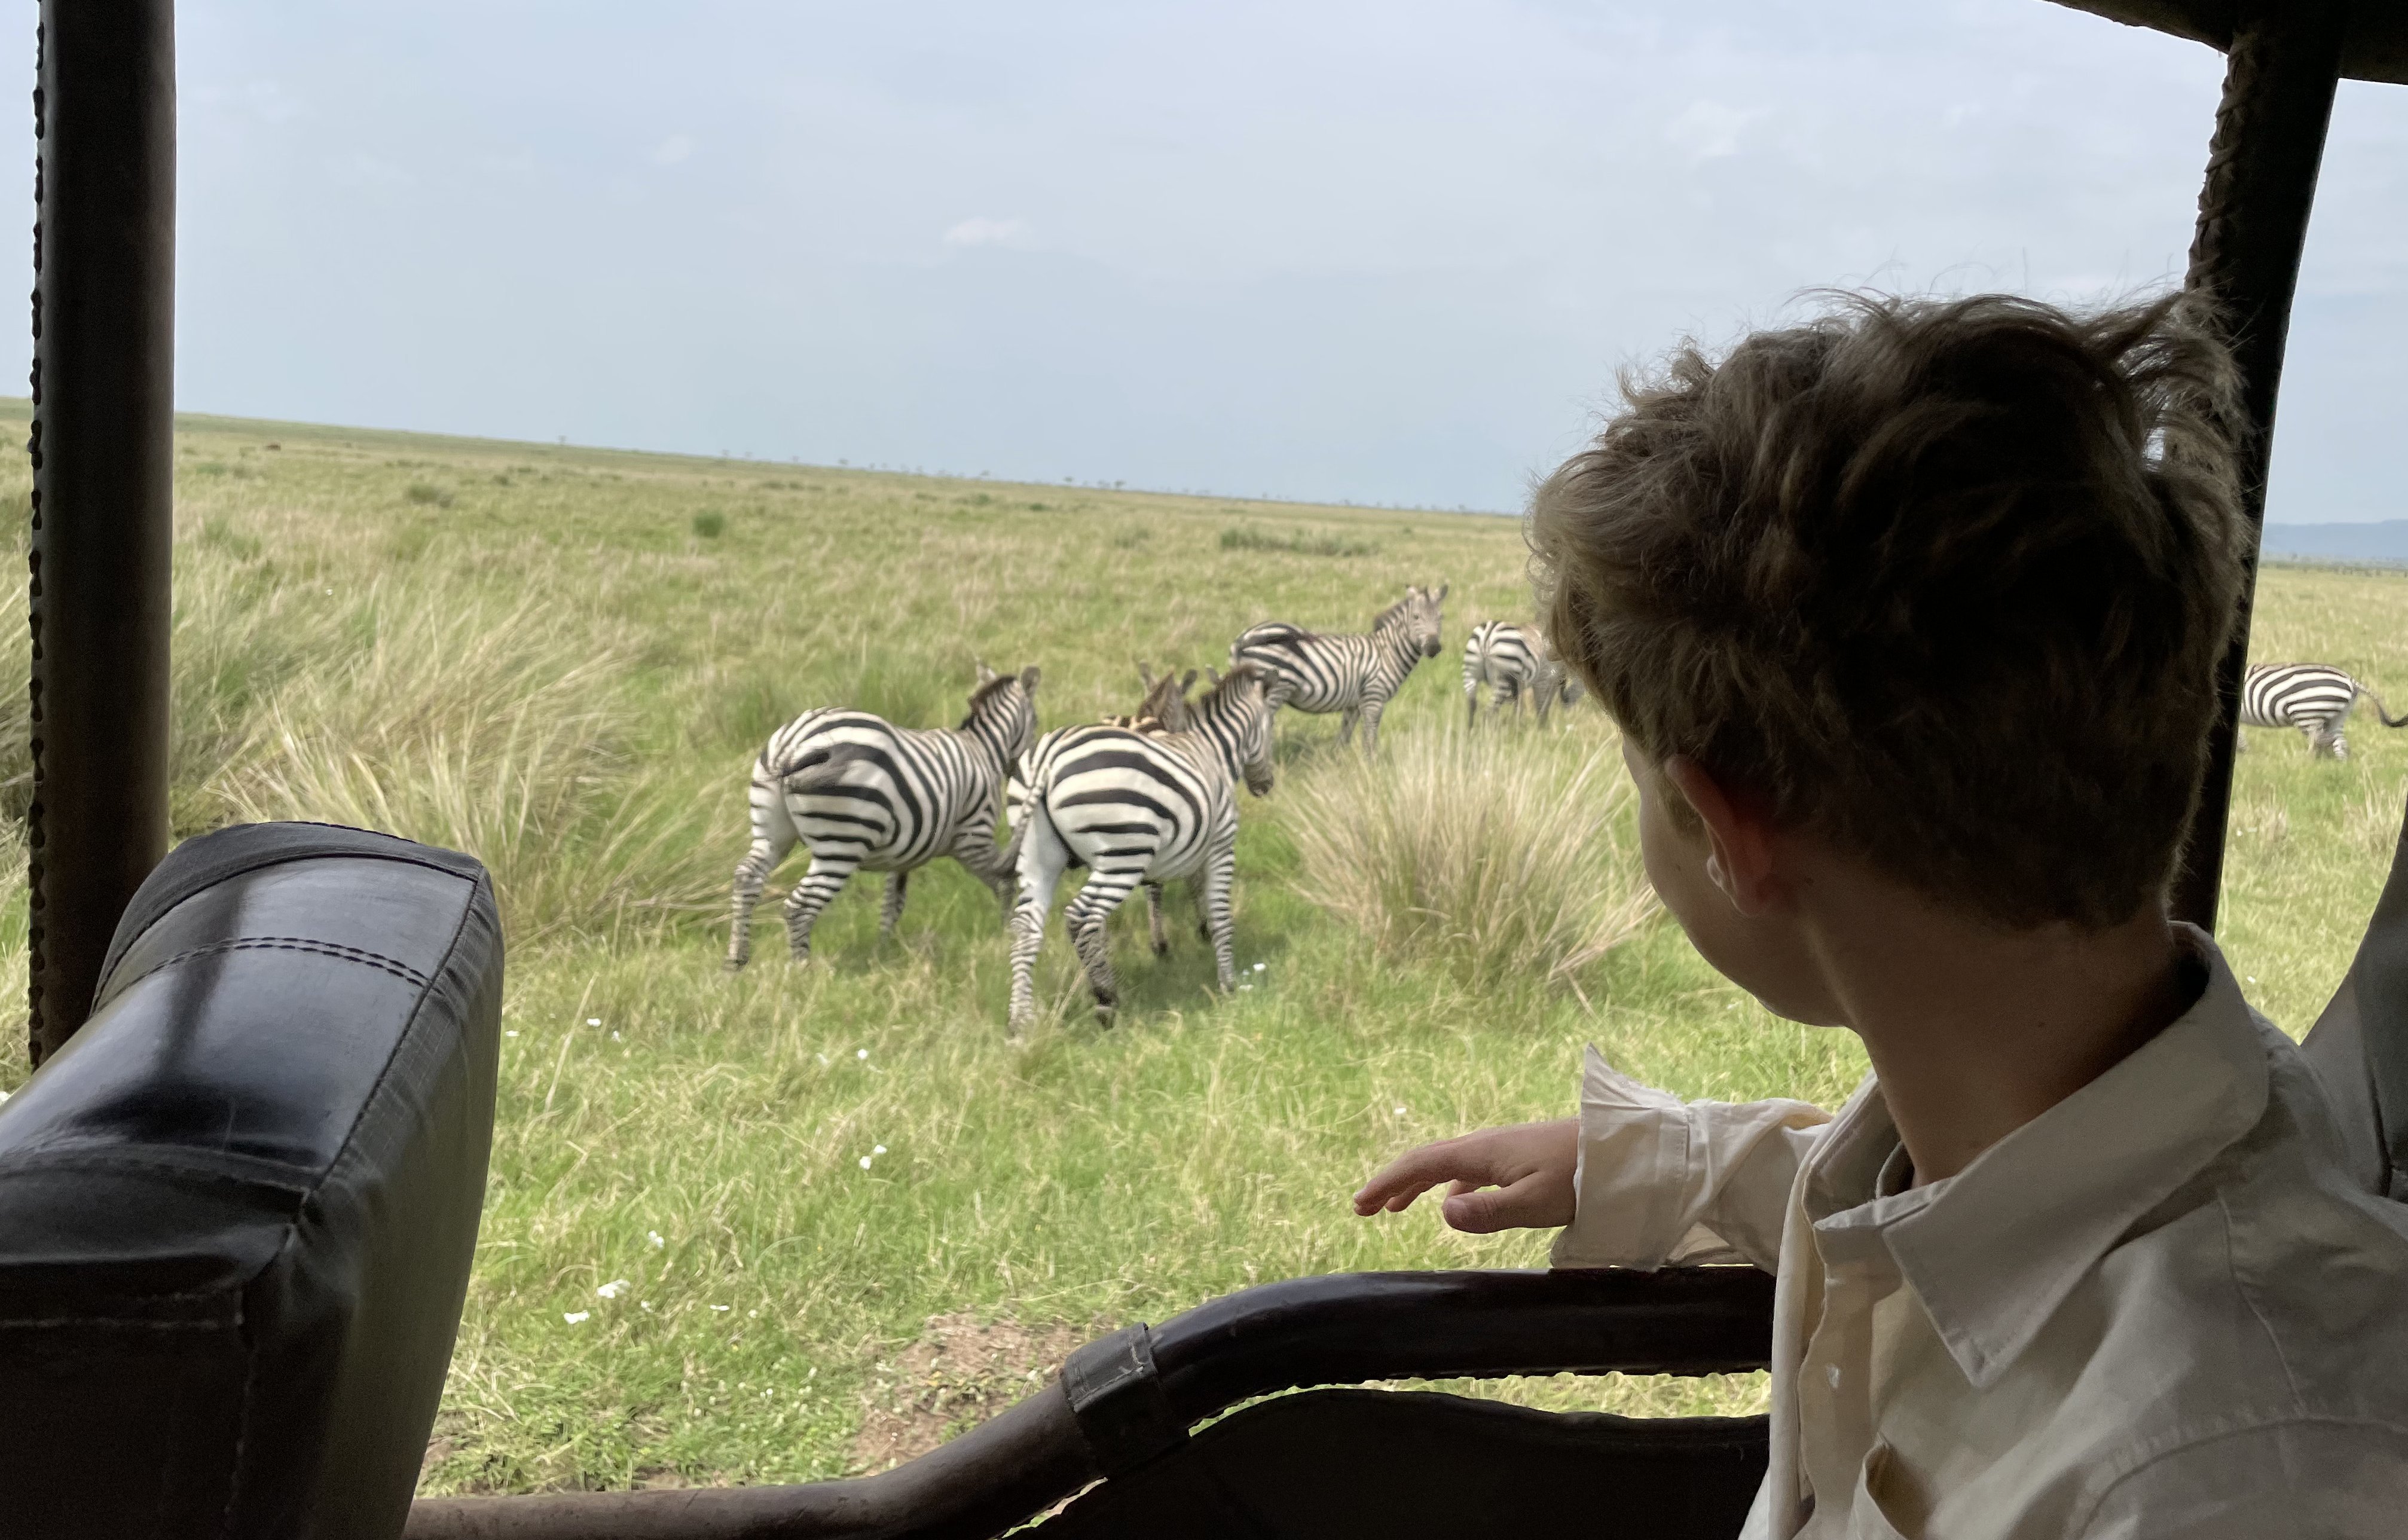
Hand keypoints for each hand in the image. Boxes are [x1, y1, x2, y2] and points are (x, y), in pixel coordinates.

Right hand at [1351, 1119, 1578, 1234]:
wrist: (1619, 1152)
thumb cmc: (1579, 1179)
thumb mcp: (1534, 1203)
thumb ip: (1488, 1211)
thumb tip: (1440, 1211)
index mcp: (1482, 1153)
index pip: (1421, 1164)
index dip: (1387, 1183)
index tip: (1359, 1204)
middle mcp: (1485, 1145)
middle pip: (1427, 1161)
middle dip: (1393, 1182)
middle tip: (1365, 1208)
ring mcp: (1501, 1149)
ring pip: (1447, 1165)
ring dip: (1418, 1184)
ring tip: (1397, 1207)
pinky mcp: (1517, 1156)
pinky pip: (1469, 1169)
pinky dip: (1448, 1184)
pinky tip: (1453, 1201)